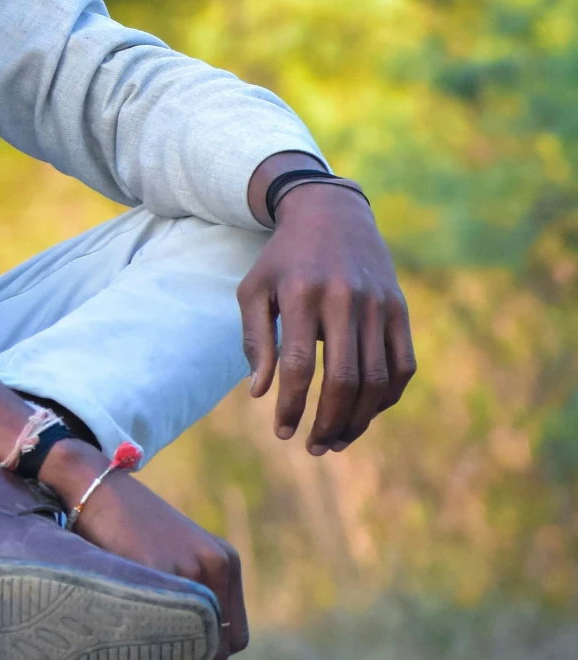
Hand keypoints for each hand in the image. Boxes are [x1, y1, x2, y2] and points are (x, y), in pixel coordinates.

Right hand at [37, 438, 247, 659]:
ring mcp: (188, 568)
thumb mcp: (176, 553)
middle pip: (221, 648)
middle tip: (156, 647)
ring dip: (167, 649)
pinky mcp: (156, 569)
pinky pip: (161, 627)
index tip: (177, 647)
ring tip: (139, 632)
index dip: (207, 651)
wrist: (95, 486)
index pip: (235, 638)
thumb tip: (194, 650)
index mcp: (226, 561)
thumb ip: (195, 591)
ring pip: (192, 645)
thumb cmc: (128, 525)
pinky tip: (125, 618)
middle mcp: (215, 565)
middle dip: (191, 657)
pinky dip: (144, 633)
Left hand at [237, 179, 415, 455]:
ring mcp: (378, 304)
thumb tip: (260, 393)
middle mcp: (344, 299)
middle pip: (344, 379)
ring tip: (337, 440)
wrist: (331, 213)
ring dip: (359, 419)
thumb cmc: (283, 259)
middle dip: (329, 422)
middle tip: (314, 446)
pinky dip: (388, 396)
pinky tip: (366, 412)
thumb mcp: (255, 289)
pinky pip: (403, 365)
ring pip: (377, 378)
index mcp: (302, 294)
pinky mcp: (399, 308)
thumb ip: (255, 340)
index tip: (283, 431)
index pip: (299, 366)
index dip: (292, 406)